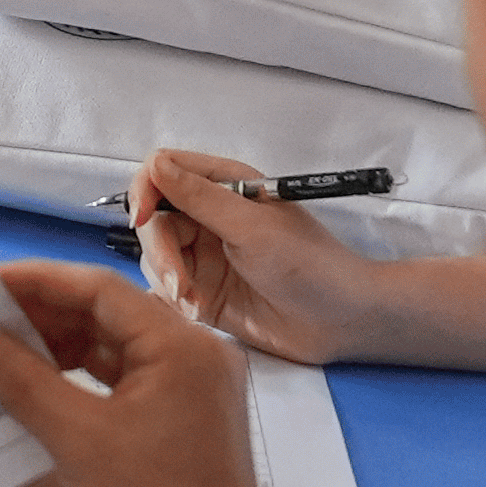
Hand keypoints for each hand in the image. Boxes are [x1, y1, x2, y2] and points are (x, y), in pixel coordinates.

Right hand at [0, 261, 297, 486]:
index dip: (36, 282)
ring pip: (112, 351)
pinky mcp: (179, 426)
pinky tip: (30, 394)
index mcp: (181, 346)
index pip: (99, 289)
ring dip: (56, 352)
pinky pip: (120, 386)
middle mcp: (193, 357)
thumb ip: (25, 382)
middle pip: (107, 315)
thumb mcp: (78, 442)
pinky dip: (76, 385)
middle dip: (42, 317)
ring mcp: (190, 393)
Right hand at [129, 149, 376, 364]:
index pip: (164, 171)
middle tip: (180, 283)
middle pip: (153, 218)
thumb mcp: (253, 228)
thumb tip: (155, 165)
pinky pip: (165, 286)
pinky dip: (173, 299)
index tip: (144, 218)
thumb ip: (200, 197)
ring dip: (167, 278)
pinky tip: (197, 311)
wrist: (341, 321)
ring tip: (193, 301)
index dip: (146, 190)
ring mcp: (205, 254)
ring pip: (154, 254)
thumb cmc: (310, 265)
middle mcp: (210, 216)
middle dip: (160, 250)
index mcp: (226, 186)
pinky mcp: (203, 290)